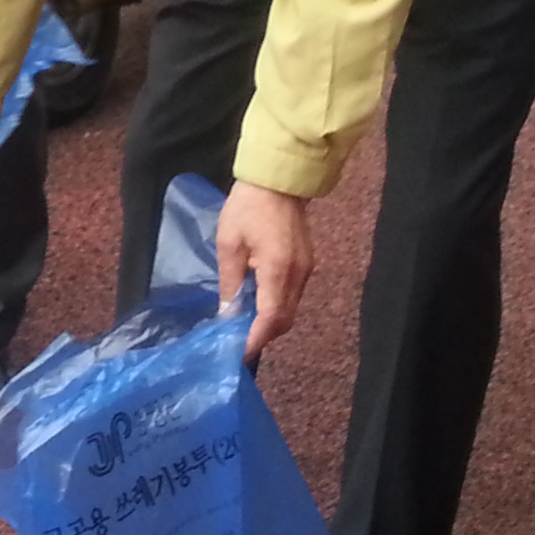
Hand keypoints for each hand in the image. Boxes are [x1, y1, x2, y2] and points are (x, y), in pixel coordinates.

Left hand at [215, 181, 315, 360]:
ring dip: (268, 322)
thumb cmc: (247, 208)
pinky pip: (292, 296)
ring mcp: (306, 270)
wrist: (277, 181)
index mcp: (278, 269)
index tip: (237, 354)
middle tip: (236, 343)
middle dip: (261, 336)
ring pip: (290, 310)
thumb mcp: (229, 244)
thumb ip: (231, 283)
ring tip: (242, 327)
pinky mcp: (306, 264)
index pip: (270, 318)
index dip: (255, 339)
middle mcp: (298, 275)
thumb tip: (228, 315)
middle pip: (284, 320)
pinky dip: (275, 307)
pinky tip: (256, 305)